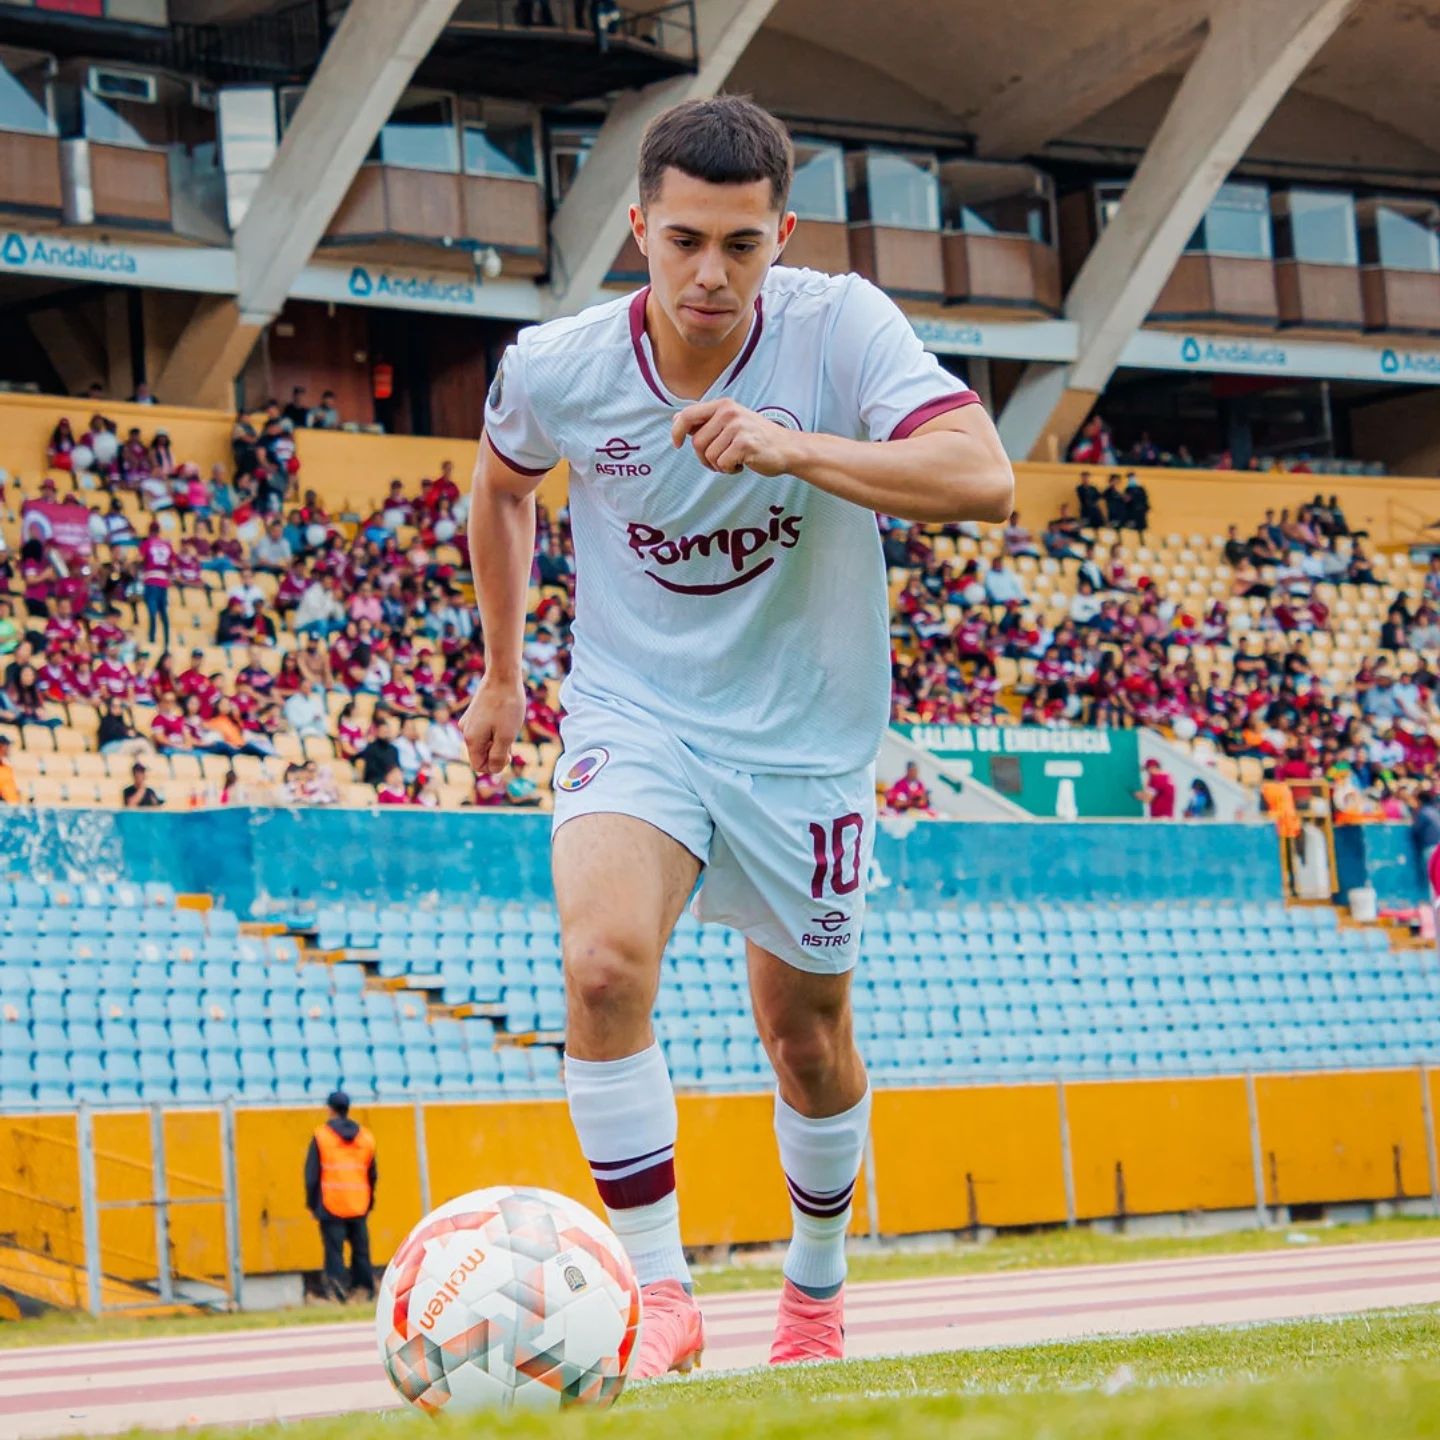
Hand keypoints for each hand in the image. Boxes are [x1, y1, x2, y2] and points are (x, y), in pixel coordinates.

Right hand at [460, 672, 525, 774]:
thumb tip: (492, 769)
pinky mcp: (474, 712)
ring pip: (484, 742)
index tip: (509, 753)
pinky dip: (495, 729)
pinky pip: (484, 730)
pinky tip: (505, 717)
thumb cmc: (507, 706)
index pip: (479, 766)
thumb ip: (498, 756)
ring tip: (509, 724)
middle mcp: (465, 731)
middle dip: (497, 751)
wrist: (503, 676)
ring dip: (497, 739)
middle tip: (511, 735)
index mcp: (471, 740)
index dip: (496, 766)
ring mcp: (468, 721)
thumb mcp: (507, 736)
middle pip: (481, 754)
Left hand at [672, 399, 797, 476]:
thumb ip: (705, 421)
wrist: (787, 448)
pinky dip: (729, 470)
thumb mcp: (730, 423)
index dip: (677, 431)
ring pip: (709, 456)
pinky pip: (722, 464)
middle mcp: (729, 412)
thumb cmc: (756, 438)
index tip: (677, 444)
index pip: (687, 415)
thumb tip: (676, 419)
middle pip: (697, 443)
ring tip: (735, 460)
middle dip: (704, 458)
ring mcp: (737, 427)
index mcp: (723, 405)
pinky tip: (742, 464)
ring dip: (719, 465)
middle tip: (721, 460)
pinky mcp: (745, 444)